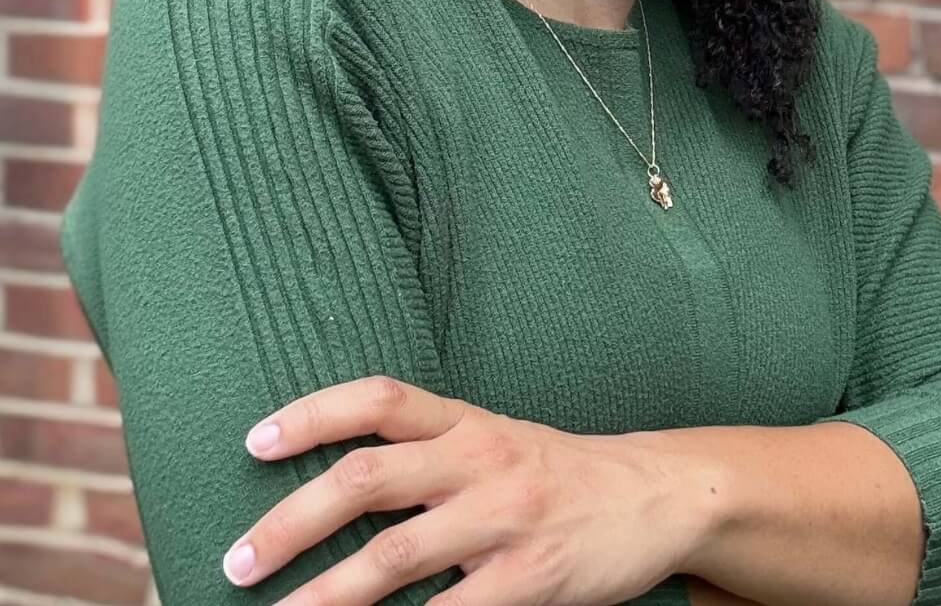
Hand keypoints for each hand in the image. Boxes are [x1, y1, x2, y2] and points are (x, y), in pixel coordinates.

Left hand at [222, 374, 705, 604]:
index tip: (255, 441)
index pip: (378, 399)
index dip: (313, 413)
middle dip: (292, 521)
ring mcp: (506, 518)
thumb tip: (338, 494)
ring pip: (396, 555)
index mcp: (466, 421)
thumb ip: (430, 457)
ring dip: (327, 594)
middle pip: (368, 478)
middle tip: (238, 562)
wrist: (657, 495)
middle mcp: (480, 458)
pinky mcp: (531, 578)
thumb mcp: (496, 442)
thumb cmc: (559, 473)